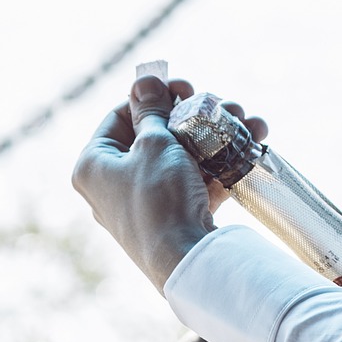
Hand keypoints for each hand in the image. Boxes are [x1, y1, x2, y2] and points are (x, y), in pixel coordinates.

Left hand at [73, 75, 267, 292]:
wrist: (185, 261)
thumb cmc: (158, 199)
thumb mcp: (154, 144)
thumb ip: (151, 110)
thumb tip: (143, 80)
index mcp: (93, 165)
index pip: (120, 116)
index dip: (153, 97)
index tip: (181, 87)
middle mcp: (112, 186)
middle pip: (155, 136)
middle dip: (193, 116)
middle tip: (214, 102)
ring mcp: (144, 205)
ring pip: (181, 159)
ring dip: (215, 138)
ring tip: (246, 122)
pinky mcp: (173, 221)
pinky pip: (194, 184)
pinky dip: (218, 168)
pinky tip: (249, 148)